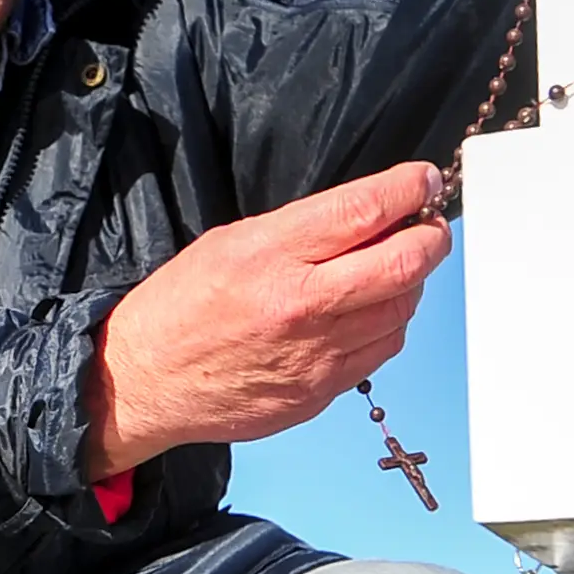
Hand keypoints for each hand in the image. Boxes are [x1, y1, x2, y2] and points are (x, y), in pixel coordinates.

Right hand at [82, 164, 448, 478]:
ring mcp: (316, 354)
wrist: (143, 383)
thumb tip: (366, 214)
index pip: (366, 209)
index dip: (410, 188)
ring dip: (410, 282)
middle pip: (405, 262)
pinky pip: (381, 350)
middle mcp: (301, 304)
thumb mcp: (230, 241)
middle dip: (430, 236)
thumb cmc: (180, 308)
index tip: (424, 181)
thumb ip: (302, 228)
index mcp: (271, 254)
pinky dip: (387, 323)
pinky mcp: (320, 392)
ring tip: (391, 269)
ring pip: (402, 308)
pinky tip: (367, 312)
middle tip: (427, 225)